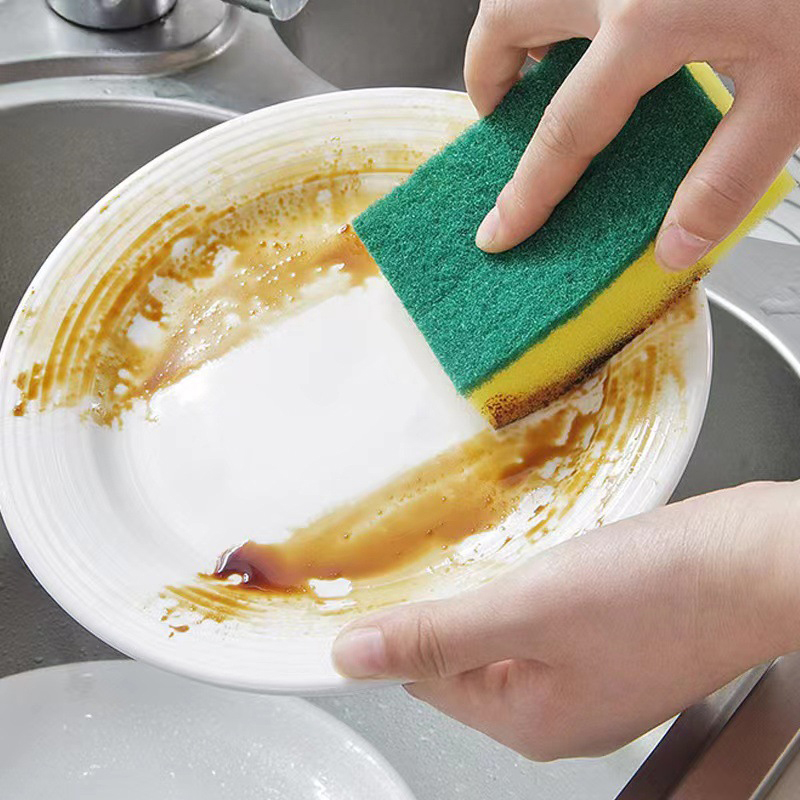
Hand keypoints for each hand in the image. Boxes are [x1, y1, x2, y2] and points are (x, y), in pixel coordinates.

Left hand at [333, 482, 799, 759]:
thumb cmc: (662, 594)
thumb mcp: (529, 611)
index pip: (426, 677)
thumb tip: (354, 659)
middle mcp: (558, 707)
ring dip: (484, 588)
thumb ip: (438, 636)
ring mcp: (590, 672)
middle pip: (464, 656)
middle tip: (421, 550)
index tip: (372, 583)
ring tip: (471, 543)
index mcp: (528, 719)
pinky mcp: (614, 636)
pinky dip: (525, 582)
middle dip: (442, 605)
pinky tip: (527, 551)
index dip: (396, 629)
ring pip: (504, 630)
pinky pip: (543, 615)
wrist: (759, 561)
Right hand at [467, 0, 799, 269]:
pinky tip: (596, 25)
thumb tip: (675, 245)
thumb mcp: (793, 90)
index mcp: (646, 22)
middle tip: (505, 120)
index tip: (498, 231)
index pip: (562, 132)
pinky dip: (562, 4)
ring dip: (519, 30)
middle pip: (506, 22)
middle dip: (489, 77)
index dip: (525, 194)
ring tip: (542, 70)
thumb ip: (729, 174)